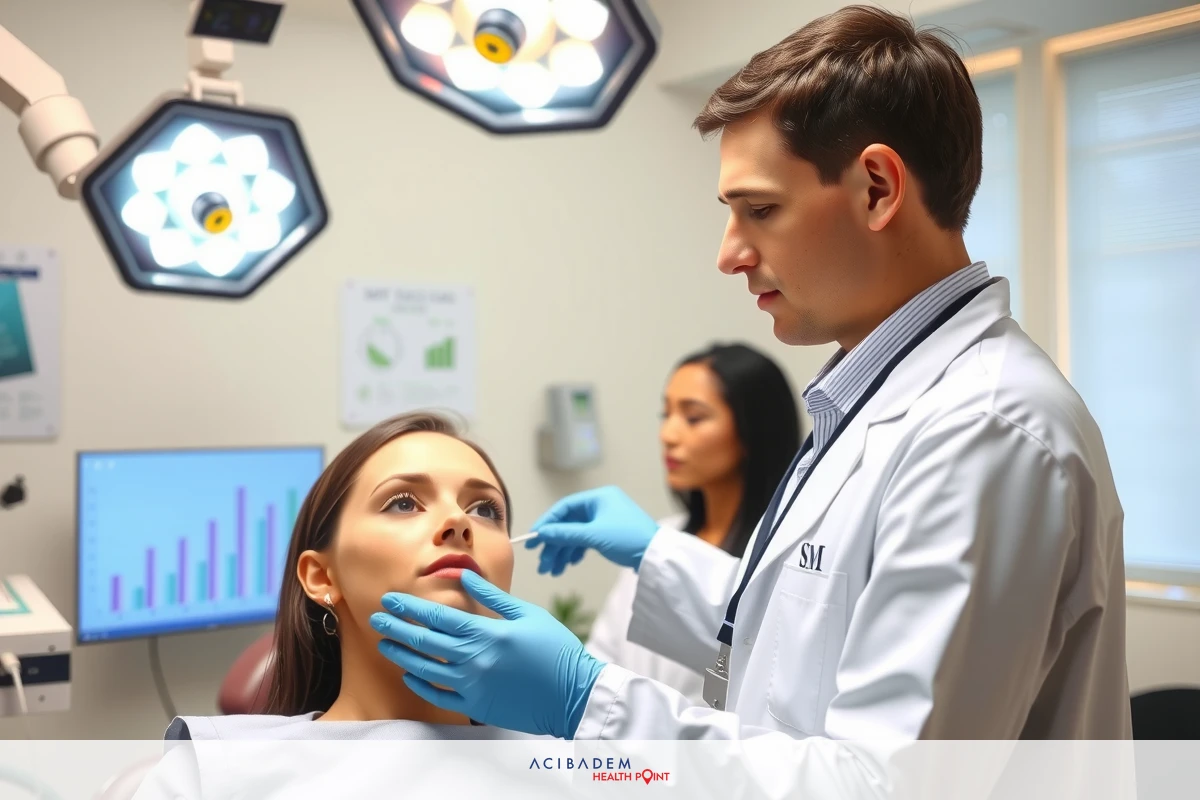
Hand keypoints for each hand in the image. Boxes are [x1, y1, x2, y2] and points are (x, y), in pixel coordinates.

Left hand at [371, 571, 604, 739]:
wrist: (574, 695)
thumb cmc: (556, 651)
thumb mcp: (528, 614)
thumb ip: (492, 597)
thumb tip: (465, 574)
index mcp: (487, 634)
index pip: (438, 617)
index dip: (411, 607)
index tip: (391, 599)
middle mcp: (475, 661)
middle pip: (425, 642)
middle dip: (398, 628)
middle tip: (377, 618)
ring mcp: (474, 687)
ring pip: (427, 670)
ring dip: (403, 655)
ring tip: (385, 644)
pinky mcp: (477, 708)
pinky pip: (440, 697)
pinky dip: (422, 685)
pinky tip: (410, 674)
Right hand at [526, 486, 658, 573]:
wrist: (656, 556)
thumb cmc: (627, 538)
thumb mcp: (593, 536)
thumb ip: (565, 534)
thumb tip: (541, 533)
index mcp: (599, 497)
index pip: (564, 507)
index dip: (547, 523)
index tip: (533, 540)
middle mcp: (601, 505)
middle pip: (569, 524)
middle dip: (554, 545)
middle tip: (541, 564)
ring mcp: (606, 520)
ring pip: (576, 535)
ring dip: (563, 552)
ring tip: (552, 571)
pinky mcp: (610, 534)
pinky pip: (586, 541)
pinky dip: (576, 552)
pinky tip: (569, 564)